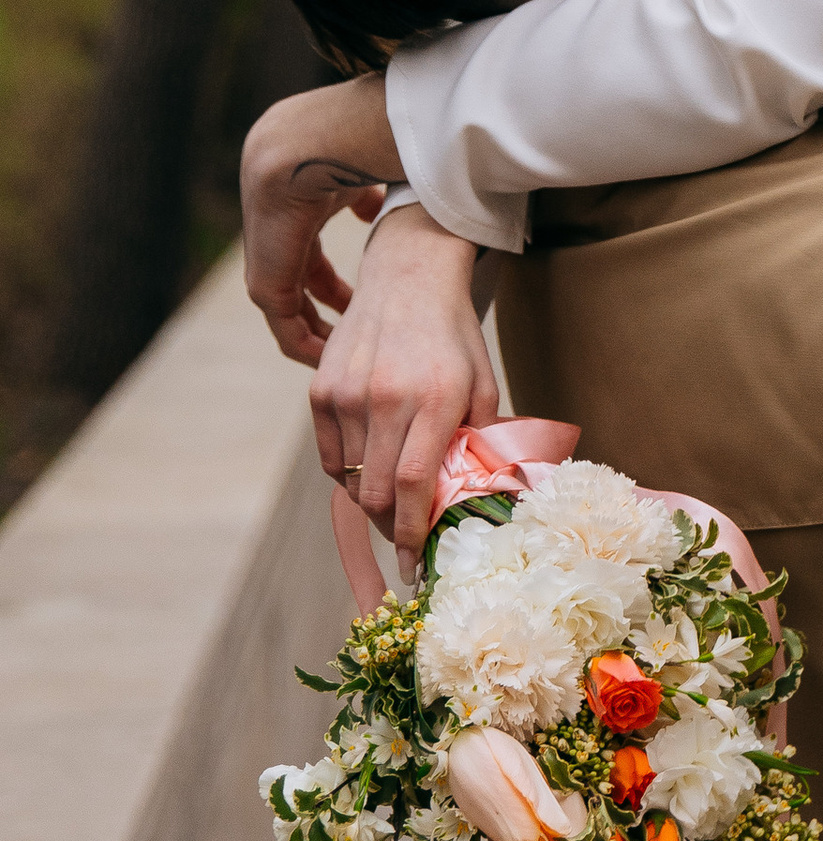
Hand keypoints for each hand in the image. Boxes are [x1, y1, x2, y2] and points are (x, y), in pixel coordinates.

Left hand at [242, 76, 403, 362]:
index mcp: (293, 210)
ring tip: (354, 355)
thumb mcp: (360, 179)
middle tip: (362, 336)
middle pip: (303, 285)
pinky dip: (312, 348)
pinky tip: (340, 358)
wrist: (307, 147)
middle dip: (334, 311)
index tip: (369, 304)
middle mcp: (275, 237)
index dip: (340, 285)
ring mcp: (267, 261)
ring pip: (294, 313)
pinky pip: (287, 331)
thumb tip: (376, 212)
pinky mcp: (266, 285)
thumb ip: (368, 199)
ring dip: (324, 335)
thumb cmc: (345, 151)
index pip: (311, 256)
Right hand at [312, 207, 500, 567]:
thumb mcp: (483, 383)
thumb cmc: (454, 336)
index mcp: (436, 399)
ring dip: (371, 501)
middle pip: (376, 492)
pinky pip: (330, 455)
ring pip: (350, 479)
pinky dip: (348, 473)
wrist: (408, 277)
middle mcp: (386, 397)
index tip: (416, 563)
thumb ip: (480, 440)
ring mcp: (347, 393)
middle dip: (392, 527)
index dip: (413, 533)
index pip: (414, 485)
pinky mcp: (320, 389)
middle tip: (408, 537)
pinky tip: (370, 468)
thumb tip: (480, 500)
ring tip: (393, 499)